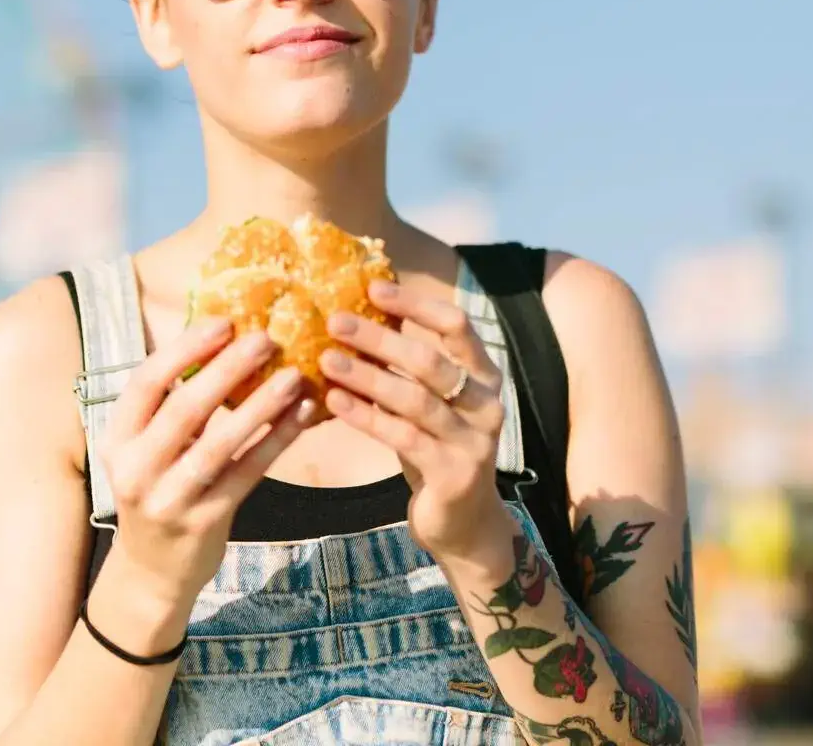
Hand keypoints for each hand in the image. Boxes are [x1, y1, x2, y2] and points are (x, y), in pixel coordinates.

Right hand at [97, 318, 320, 609]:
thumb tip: (222, 343)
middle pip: (184, 409)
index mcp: (118, 440)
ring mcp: (169, 499)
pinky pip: (247, 473)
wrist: (152, 571)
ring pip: (220, 443)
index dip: (184, 349)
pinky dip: (276, 441)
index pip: (145, 383)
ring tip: (292, 375)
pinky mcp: (204, 521)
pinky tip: (301, 415)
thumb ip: (170, 407)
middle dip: (227, 368)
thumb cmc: (157, 489)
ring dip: (260, 405)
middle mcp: (136, 469)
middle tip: (265, 338)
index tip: (223, 322)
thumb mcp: (145, 449)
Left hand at [319, 277, 517, 567]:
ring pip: (415, 399)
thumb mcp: (428, 403)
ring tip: (326, 358)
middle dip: (380, 338)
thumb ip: (407, 369)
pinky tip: (335, 402)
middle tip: (335, 321)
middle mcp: (487, 404)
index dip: (416, 304)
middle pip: (429, 360)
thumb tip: (356, 317)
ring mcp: (475, 441)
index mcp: (484, 376)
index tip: (373, 288)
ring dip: (367, 376)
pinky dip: (367, 417)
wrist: (463, 524)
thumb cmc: (437, 449)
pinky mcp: (455, 474)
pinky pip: (404, 438)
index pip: (457, 325)